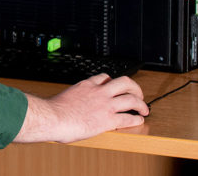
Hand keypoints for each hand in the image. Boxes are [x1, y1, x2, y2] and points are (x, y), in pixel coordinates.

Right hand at [14, 73, 148, 143]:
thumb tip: (66, 107)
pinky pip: (128, 118)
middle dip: (134, 87)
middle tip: (137, 93)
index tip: (116, 87)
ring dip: (141, 103)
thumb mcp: (64, 98)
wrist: (53, 117)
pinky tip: (139, 120)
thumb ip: (71, 100)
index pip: (104, 77)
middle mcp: (98, 91)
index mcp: (86, 85)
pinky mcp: (108, 119)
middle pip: (124, 82)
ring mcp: (105, 104)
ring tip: (145, 108)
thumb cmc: (53, 111)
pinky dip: (136, 119)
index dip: (113, 81)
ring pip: (130, 98)